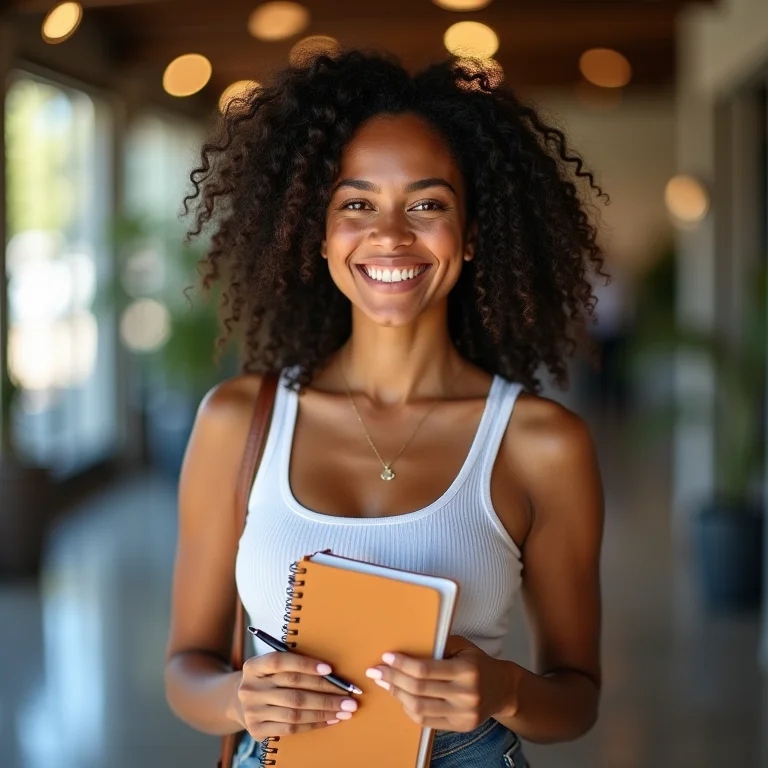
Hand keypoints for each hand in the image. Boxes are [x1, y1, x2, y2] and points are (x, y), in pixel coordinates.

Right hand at [235, 651, 359, 739]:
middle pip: (293, 689)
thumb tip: (330, 671)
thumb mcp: (272, 667)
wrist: (241, 703)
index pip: (280, 662)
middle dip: (326, 692)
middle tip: (349, 695)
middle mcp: (250, 688)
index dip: (305, 664)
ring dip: (324, 710)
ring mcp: (252, 711)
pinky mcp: (257, 730)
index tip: (330, 669)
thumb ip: (293, 665)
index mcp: (253, 667)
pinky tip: (330, 719)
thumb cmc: (268, 679)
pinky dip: (314, 724)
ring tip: (345, 709)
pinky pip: (291, 728)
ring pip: (295, 711)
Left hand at [364, 635, 519, 731]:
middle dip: (393, 679)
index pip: (426, 670)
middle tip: (376, 671)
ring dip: (397, 695)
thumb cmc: (478, 663)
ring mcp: (463, 714)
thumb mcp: (463, 646)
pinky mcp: (460, 727)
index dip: (403, 664)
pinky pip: (426, 721)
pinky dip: (409, 708)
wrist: (504, 689)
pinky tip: (401, 696)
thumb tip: (407, 644)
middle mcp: (466, 695)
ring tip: (385, 683)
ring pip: (420, 708)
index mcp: (467, 671)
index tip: (386, 657)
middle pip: (419, 690)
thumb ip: (439, 644)